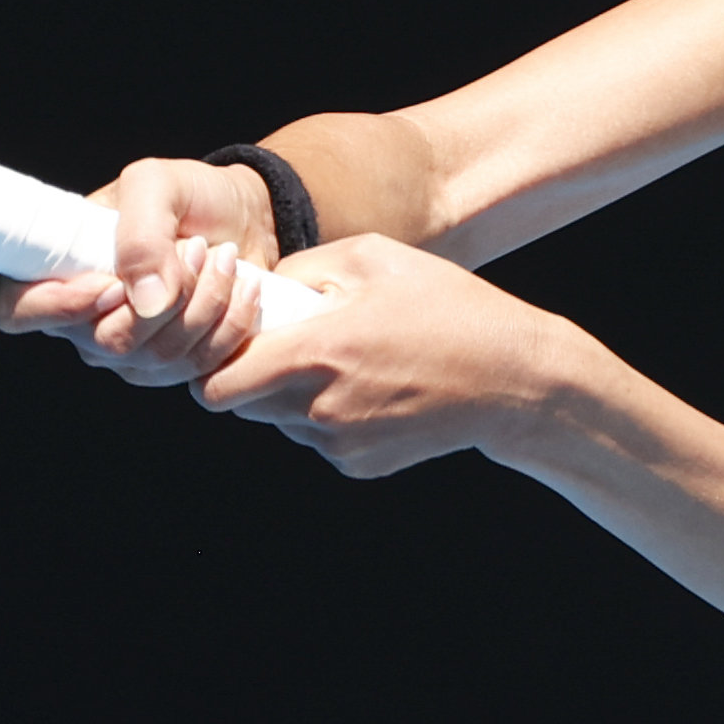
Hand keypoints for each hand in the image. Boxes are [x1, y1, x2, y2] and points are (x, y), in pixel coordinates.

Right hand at [0, 156, 279, 385]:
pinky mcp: (175, 368)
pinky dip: (231, 324)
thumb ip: (142, 233)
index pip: (17, 311)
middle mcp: (86, 321)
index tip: (111, 285)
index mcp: (60, 271)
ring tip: (223, 258)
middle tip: (196, 248)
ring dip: (206, 303)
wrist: (243, 217)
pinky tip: (244, 288)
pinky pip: (199, 369)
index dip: (56, 308)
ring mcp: (130, 353)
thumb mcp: (158, 185)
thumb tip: (146, 303)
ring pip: (160, 357)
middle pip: (109, 342)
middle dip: (169, 294)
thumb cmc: (187, 195)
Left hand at [193, 235, 582, 475]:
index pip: (217, 383)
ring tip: (339, 360)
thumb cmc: (447, 306)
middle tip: (280, 342)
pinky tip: (368, 386)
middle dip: (245, 374)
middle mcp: (321, 409)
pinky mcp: (359, 466)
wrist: (513, 380)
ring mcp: (340, 444)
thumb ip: (301, 269)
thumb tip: (258, 288)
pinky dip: (323, 414)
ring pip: (278, 421)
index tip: (229, 337)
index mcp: (318, 354)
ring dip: (286, 393)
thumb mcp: (374, 257)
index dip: (210, 362)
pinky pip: (315, 438)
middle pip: (239, 405)